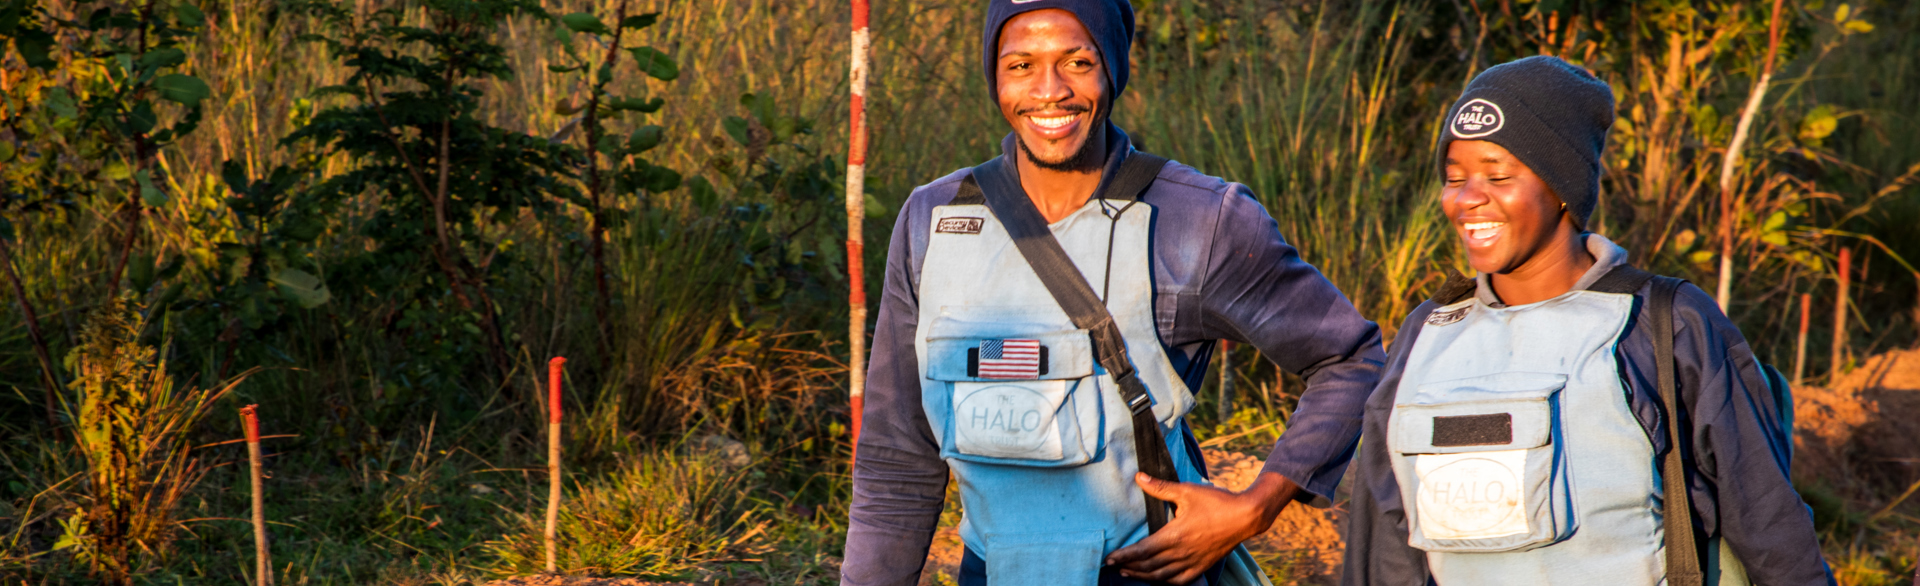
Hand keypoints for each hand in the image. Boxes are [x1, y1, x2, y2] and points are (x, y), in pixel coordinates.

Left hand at [1104, 471, 1300, 583]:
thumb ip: (1160, 487)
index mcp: (1175, 535)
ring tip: (1128, 574)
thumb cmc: (1216, 502)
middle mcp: (1182, 552)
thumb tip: (1139, 477)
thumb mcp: (1186, 491)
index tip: (1110, 558)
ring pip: (1162, 577)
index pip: (1142, 551)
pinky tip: (1157, 579)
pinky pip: (1180, 581)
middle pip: (1149, 566)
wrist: (1245, 517)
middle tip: (1114, 566)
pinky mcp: (1202, 566)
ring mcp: (1193, 562)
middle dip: (1129, 567)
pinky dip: (1165, 583)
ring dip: (1143, 576)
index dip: (1124, 556)